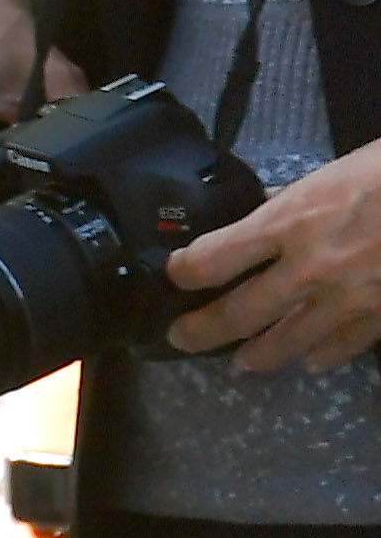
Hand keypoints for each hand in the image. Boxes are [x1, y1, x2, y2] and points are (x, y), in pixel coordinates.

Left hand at [160, 138, 380, 372]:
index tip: (176, 274)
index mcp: (288, 223)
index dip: (185, 270)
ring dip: (258, 354)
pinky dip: (322, 356)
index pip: (214, 258)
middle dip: (202, 330)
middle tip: (182, 337)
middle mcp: (308, 269)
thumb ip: (293, 204)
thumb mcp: (331, 176)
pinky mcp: (378, 315)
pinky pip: (341, 346)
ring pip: (286, 342)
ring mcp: (345, 299)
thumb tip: (265, 216)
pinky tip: (311, 362)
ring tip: (242, 362)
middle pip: (239, 312)